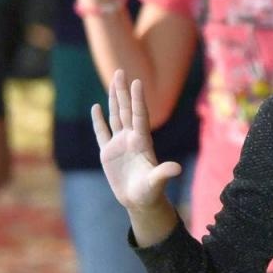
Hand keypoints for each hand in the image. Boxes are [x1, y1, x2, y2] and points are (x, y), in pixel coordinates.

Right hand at [92, 69, 182, 213]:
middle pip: (126, 110)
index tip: (137, 82)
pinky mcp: (108, 153)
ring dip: (113, 100)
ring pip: (115, 116)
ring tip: (112, 82)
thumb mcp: (156, 182)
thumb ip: (164, 173)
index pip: (140, 115)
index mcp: (142, 142)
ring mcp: (119, 144)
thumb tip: (176, 169)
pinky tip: (96, 107)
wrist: (140, 201)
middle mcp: (131, 138)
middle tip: (121, 71)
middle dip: (123, 91)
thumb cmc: (150, 192)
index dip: (138, 99)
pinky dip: (98, 120)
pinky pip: (101, 133)